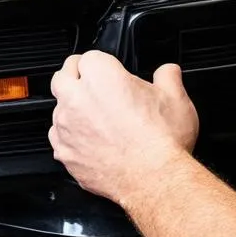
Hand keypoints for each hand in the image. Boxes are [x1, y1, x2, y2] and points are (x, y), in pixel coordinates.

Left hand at [49, 51, 198, 207]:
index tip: (112, 72)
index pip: (89, 57)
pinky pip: (59, 138)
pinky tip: (93, 142)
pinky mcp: (64, 153)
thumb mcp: (177, 99)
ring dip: (73, 110)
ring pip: (58, 109)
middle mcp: (77, 99)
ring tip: (98, 120)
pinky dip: (72, 138)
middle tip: (94, 87)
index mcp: (102, 76)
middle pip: (62, 76)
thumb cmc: (163, 141)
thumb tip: (168, 72)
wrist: (154, 179)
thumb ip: (168, 77)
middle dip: (75, 78)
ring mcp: (66, 127)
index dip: (103, 63)